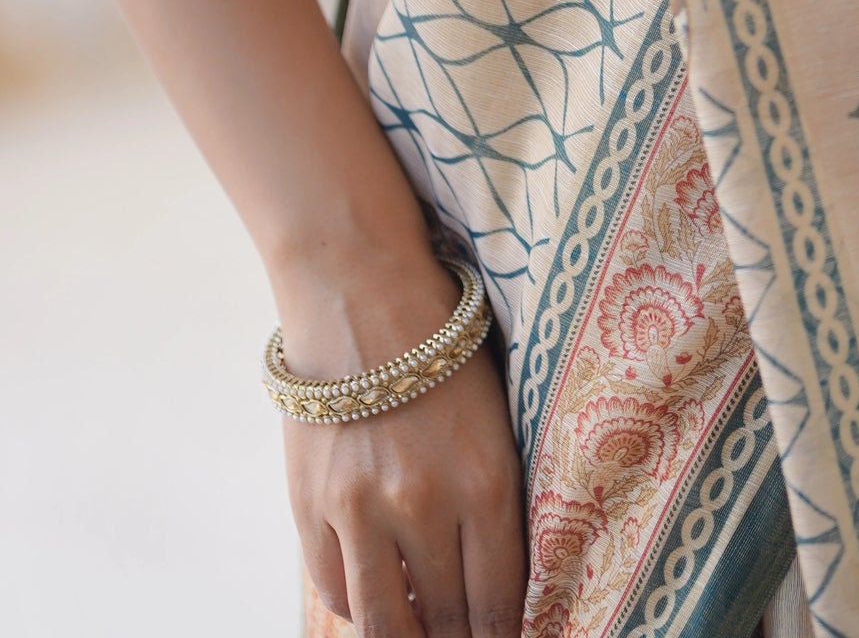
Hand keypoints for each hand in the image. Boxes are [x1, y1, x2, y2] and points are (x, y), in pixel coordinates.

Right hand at [279, 254, 526, 636]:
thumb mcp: (495, 421)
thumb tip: (493, 581)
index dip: (502, 634)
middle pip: (447, 618)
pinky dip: (357, 604)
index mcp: (486, 482)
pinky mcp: (313, 506)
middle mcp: (425, 507)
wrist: (361, 298)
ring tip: (421, 631)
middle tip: (463, 633)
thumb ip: (494, 500)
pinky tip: (375, 595)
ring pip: (385, 622)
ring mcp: (362, 512)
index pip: (500, 600)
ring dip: (407, 635)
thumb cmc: (444, 352)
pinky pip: (335, 589)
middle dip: (459, 637)